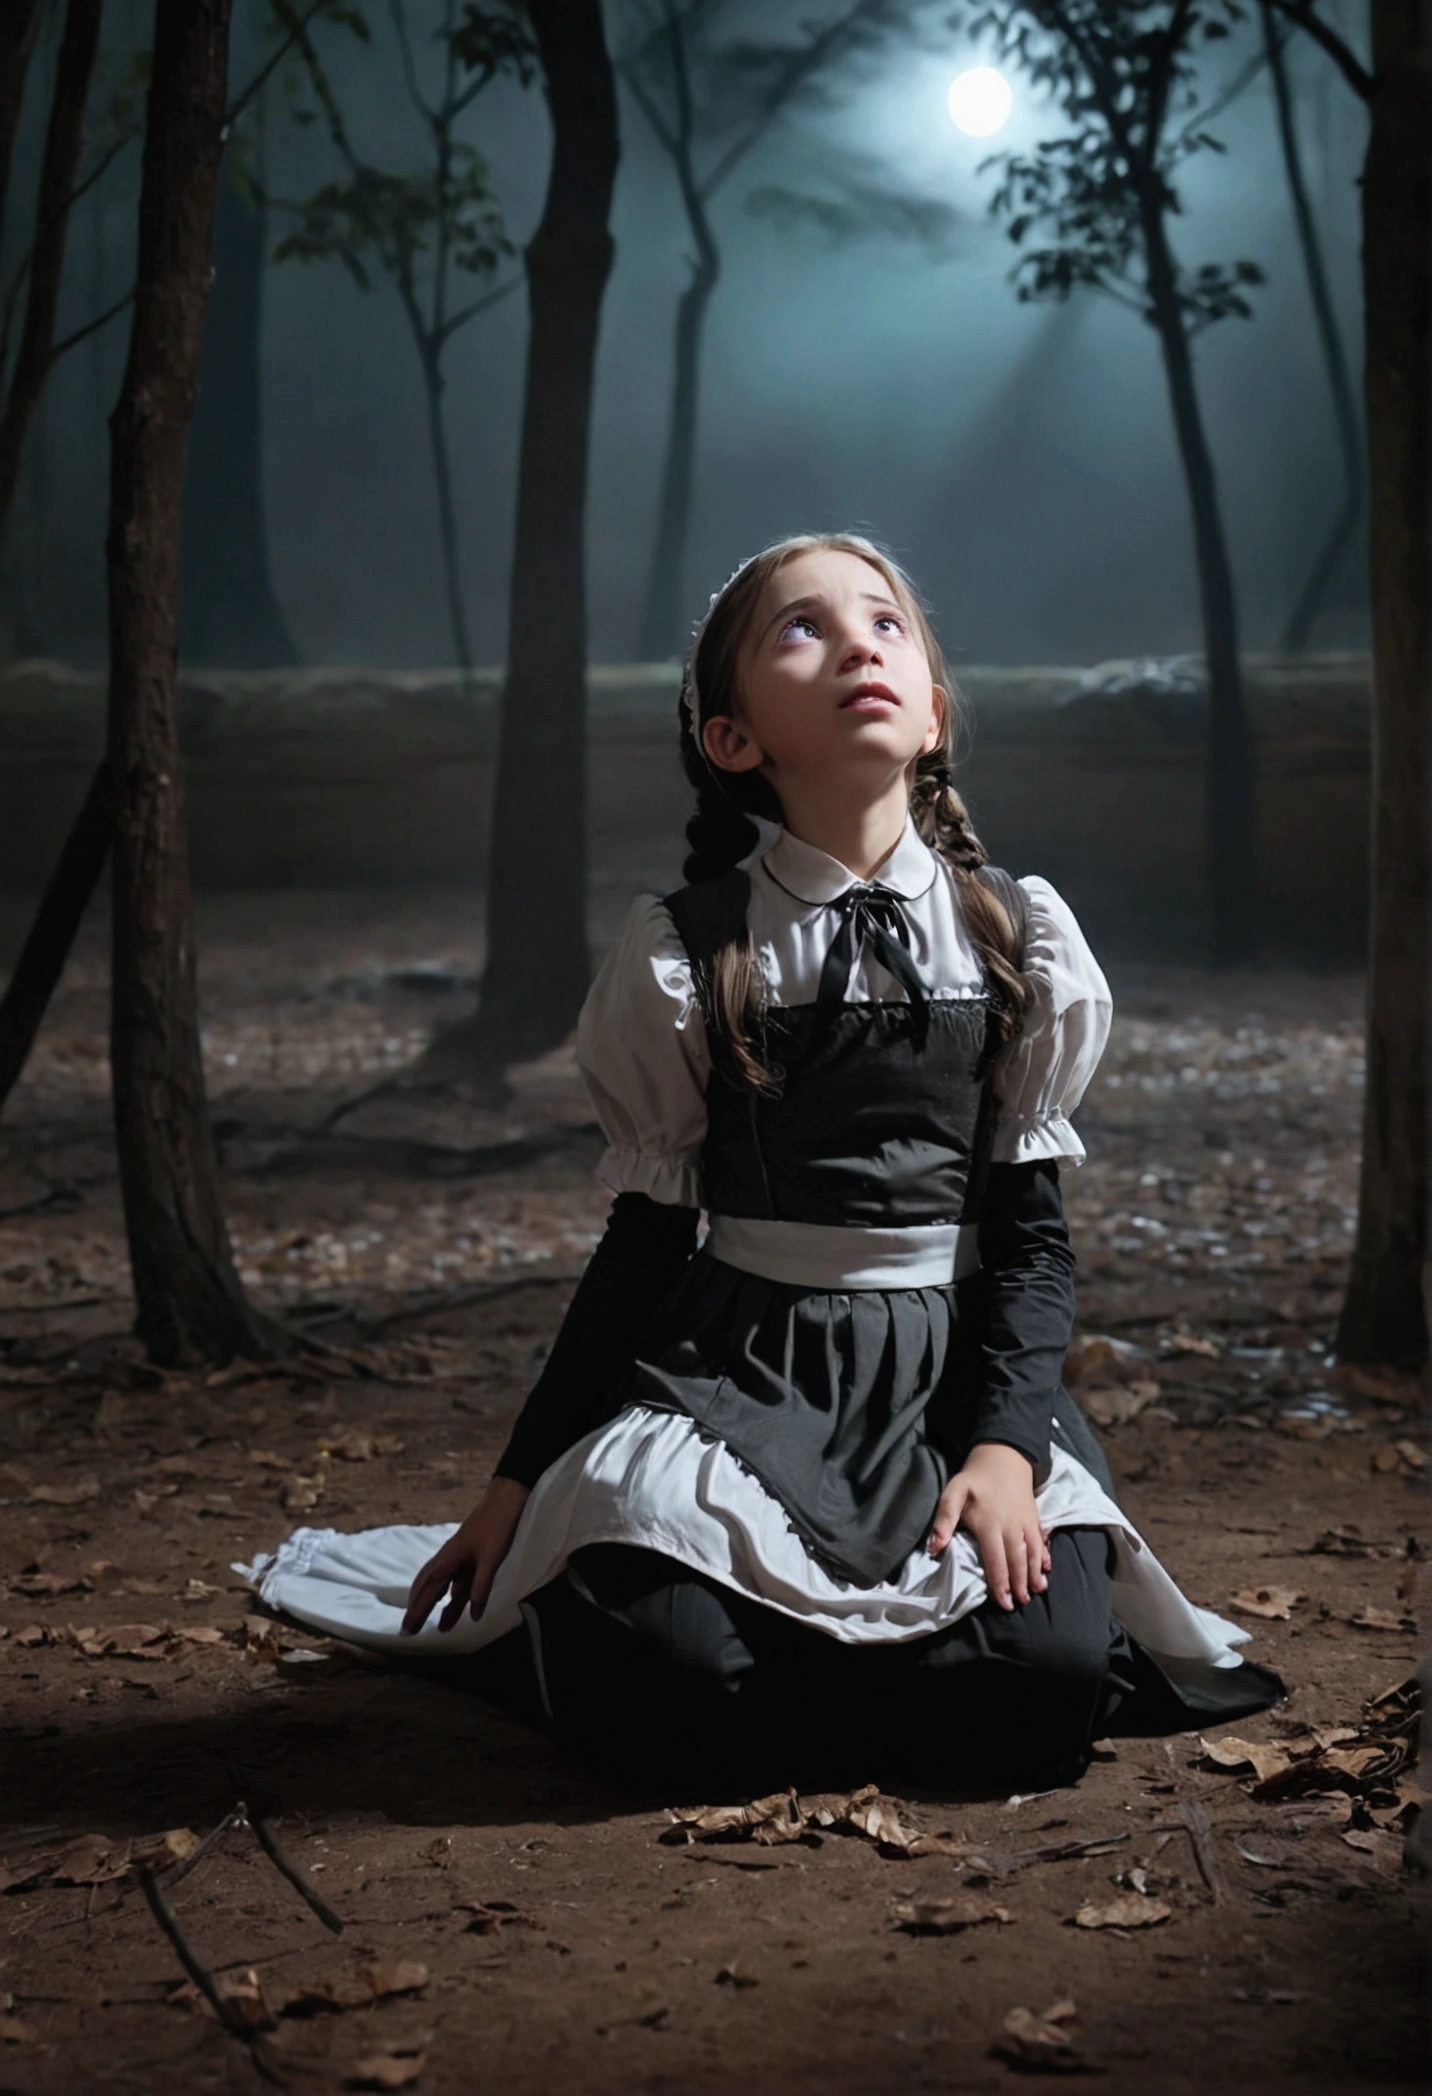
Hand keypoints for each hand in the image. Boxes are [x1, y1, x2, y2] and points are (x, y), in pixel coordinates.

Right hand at [401, 1475, 529, 1634]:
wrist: (506, 1499)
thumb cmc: (496, 1526)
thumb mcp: (490, 1560)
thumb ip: (481, 1588)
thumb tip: (473, 1617)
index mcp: (448, 1559)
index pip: (428, 1591)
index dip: (417, 1612)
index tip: (406, 1630)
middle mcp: (448, 1559)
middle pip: (427, 1588)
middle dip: (418, 1609)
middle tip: (409, 1630)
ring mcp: (458, 1557)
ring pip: (441, 1585)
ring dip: (436, 1604)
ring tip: (434, 1626)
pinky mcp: (469, 1556)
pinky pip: (456, 1580)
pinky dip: (452, 1595)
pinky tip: (454, 1605)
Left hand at [927, 1442, 1049, 1610]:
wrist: (1003, 1456)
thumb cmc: (975, 1479)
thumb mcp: (953, 1493)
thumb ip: (944, 1520)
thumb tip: (934, 1548)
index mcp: (990, 1524)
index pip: (996, 1560)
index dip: (1000, 1583)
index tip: (1003, 1602)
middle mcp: (1011, 1526)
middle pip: (1017, 1560)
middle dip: (1019, 1584)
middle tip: (1020, 1604)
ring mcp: (1025, 1522)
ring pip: (1032, 1552)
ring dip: (1035, 1573)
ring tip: (1038, 1591)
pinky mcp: (1034, 1517)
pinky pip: (1041, 1540)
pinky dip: (1044, 1555)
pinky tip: (1046, 1568)